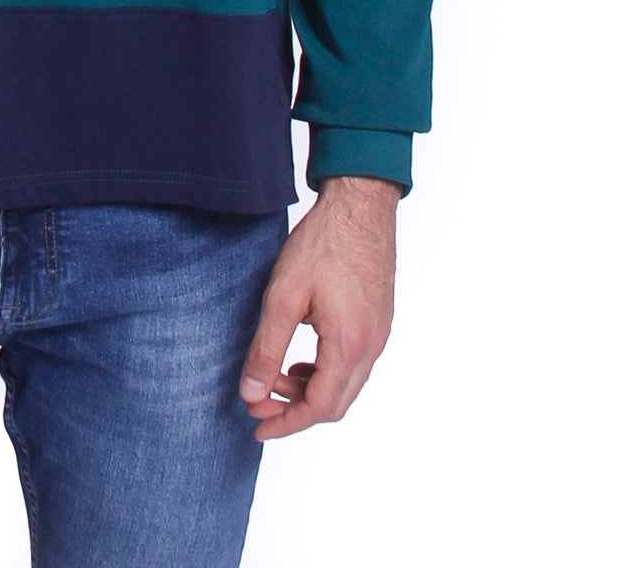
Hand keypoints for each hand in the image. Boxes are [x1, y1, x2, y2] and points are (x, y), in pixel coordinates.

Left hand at [238, 173, 397, 440]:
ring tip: (275, 376)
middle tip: (259, 402)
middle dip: (295, 410)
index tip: (258, 426)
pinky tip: (302, 359)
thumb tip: (252, 393)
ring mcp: (380, 334)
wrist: (361, 204)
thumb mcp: (283, 296)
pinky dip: (326, 372)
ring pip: (346, 385)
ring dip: (310, 390)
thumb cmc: (324, 243)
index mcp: (349, 344)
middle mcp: (372, 346)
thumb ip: (267, 348)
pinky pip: (354, 365)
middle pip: (335, 403)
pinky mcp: (379, 320)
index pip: (319, 407)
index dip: (286, 423)